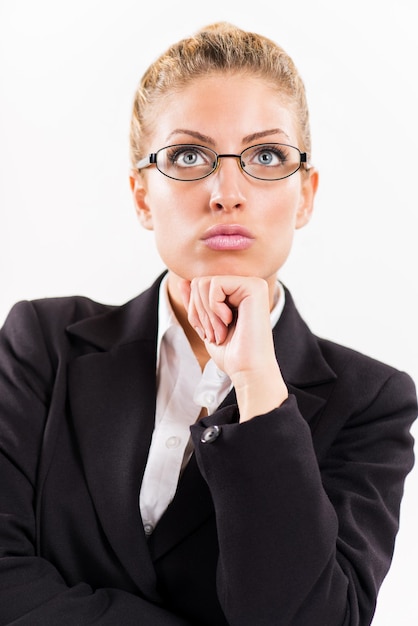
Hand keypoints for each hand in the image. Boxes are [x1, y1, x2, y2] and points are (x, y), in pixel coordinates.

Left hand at [179, 276, 287, 420]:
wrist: (247, 369)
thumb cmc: (230, 353)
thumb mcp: (205, 325)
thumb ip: (195, 302)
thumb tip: (182, 281)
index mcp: (237, 292)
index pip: (198, 287)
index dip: (195, 311)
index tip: (208, 333)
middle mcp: (246, 285)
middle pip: (199, 283)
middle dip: (199, 313)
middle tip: (214, 334)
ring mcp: (252, 283)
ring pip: (204, 283)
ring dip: (207, 314)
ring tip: (221, 331)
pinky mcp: (254, 286)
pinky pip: (215, 284)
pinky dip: (214, 307)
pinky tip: (228, 321)